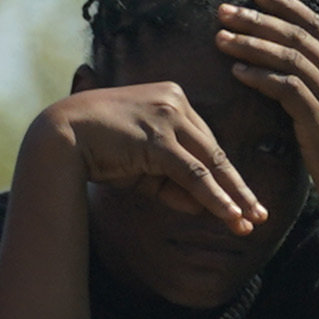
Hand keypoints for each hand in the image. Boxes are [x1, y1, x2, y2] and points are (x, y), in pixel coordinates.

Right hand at [38, 81, 269, 236]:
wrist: (59, 137)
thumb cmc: (96, 149)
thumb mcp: (142, 167)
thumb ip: (172, 181)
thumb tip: (204, 205)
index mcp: (172, 97)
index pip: (203, 142)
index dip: (222, 175)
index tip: (241, 198)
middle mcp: (175, 101)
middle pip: (215, 151)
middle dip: (238, 187)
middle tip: (259, 213)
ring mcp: (168, 117)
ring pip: (210, 163)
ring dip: (232, 196)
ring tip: (250, 221)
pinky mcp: (159, 139)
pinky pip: (194, 173)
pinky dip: (214, 197)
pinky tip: (230, 215)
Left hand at [217, 0, 318, 222]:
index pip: (316, 25)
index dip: (286, 4)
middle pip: (298, 35)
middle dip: (259, 19)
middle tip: (224, 9)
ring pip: (290, 58)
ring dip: (252, 44)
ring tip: (221, 37)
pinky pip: (287, 89)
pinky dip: (261, 77)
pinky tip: (237, 71)